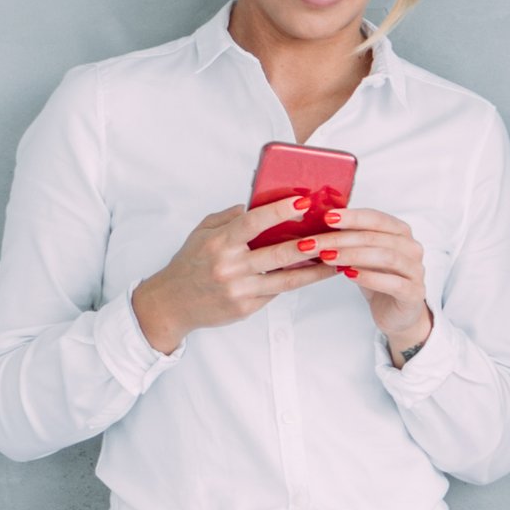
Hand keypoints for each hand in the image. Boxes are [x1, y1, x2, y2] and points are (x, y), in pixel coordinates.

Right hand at [130, 198, 336, 354]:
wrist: (172, 304)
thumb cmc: (190, 264)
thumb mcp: (202, 233)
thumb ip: (229, 217)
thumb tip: (257, 202)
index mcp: (219, 242)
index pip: (252, 222)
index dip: (279, 211)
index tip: (303, 202)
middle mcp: (229, 266)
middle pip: (277, 254)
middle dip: (309, 243)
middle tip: (333, 233)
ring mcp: (239, 289)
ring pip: (286, 279)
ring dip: (315, 270)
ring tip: (338, 259)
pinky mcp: (246, 307)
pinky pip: (276, 292)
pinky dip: (297, 282)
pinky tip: (316, 274)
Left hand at [298, 205, 435, 360]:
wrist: (397, 313)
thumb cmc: (378, 278)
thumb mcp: (362, 255)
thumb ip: (349, 239)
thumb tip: (318, 223)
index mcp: (401, 233)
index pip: (377, 218)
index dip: (352, 217)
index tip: (326, 218)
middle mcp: (412, 248)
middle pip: (377, 237)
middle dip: (342, 239)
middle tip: (315, 243)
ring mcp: (416, 271)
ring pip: (387, 257)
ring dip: (354, 255)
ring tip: (328, 258)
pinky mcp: (415, 293)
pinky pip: (394, 283)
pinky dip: (370, 278)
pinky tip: (349, 275)